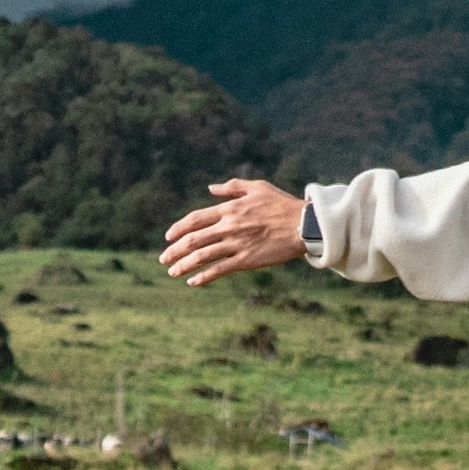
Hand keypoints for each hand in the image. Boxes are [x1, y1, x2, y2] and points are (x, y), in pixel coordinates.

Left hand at [163, 179, 307, 286]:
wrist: (304, 225)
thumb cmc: (282, 204)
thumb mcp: (258, 187)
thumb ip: (232, 187)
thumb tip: (210, 188)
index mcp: (230, 209)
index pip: (195, 219)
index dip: (178, 228)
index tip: (168, 237)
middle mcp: (229, 227)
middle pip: (193, 240)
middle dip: (174, 250)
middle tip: (163, 259)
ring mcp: (237, 244)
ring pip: (202, 256)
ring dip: (183, 265)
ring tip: (172, 271)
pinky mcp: (246, 260)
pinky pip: (219, 270)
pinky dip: (203, 277)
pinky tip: (193, 282)